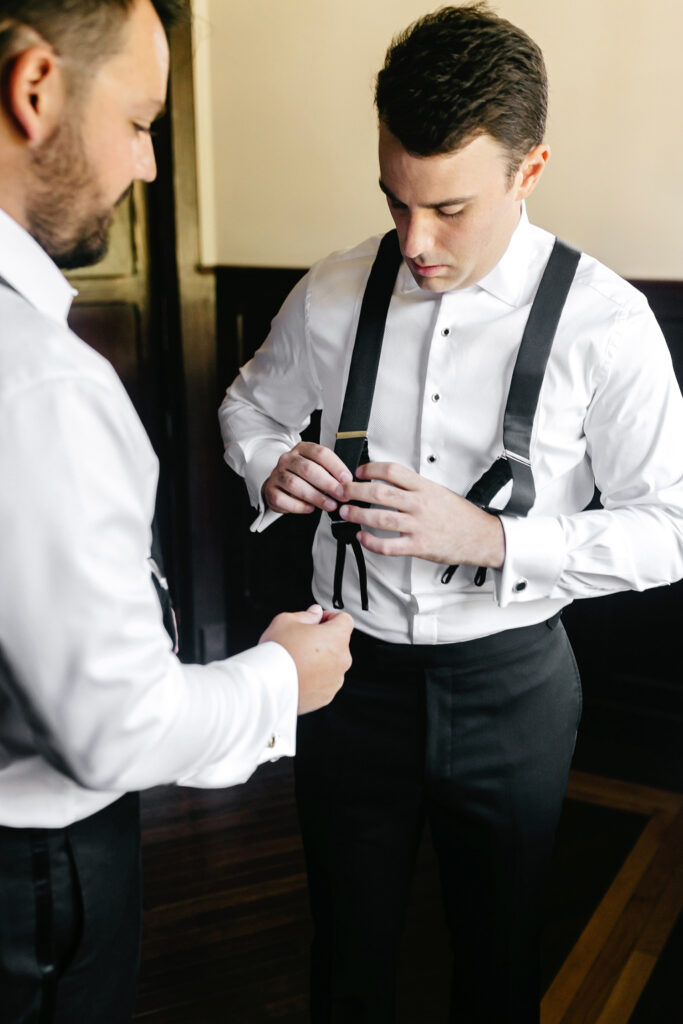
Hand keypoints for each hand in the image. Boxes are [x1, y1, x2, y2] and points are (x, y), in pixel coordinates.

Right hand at [259, 604, 352, 714]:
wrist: (268, 685)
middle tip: (301, 641)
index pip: (345, 620)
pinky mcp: (327, 696)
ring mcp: (336, 679)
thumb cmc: (278, 653)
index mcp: (337, 637)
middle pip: (338, 643)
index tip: (318, 620)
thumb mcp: (287, 620)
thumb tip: (315, 613)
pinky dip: (315, 678)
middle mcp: (342, 659)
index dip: (330, 617)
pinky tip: (298, 674)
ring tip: (297, 660)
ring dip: (320, 660)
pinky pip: (324, 682)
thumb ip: (306, 615)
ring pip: (332, 664)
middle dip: (323, 640)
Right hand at [263, 442, 352, 514]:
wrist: (280, 484)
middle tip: (340, 494)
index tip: (347, 479)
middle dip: (327, 483)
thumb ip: (330, 473)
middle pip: (308, 468)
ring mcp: (277, 474)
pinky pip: (283, 498)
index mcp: (302, 449)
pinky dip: (298, 506)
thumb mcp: (317, 468)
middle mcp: (288, 459)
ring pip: (295, 484)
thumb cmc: (303, 477)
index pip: (320, 453)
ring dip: (315, 496)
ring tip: (329, 504)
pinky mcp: (270, 490)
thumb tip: (347, 485)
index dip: (336, 466)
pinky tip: (310, 508)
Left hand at [338, 462, 504, 567]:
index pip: (391, 471)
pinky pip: (389, 545)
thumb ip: (414, 487)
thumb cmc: (460, 515)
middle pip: (379, 492)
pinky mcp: (418, 546)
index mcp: (424, 487)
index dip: (370, 469)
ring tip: (345, 513)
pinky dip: (371, 542)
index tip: (358, 472)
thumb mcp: (438, 491)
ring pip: (380, 518)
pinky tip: (362, 538)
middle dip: (354, 491)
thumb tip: (388, 481)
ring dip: (357, 514)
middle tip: (341, 492)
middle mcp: (420, 504)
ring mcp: (418, 525)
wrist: (481, 536)